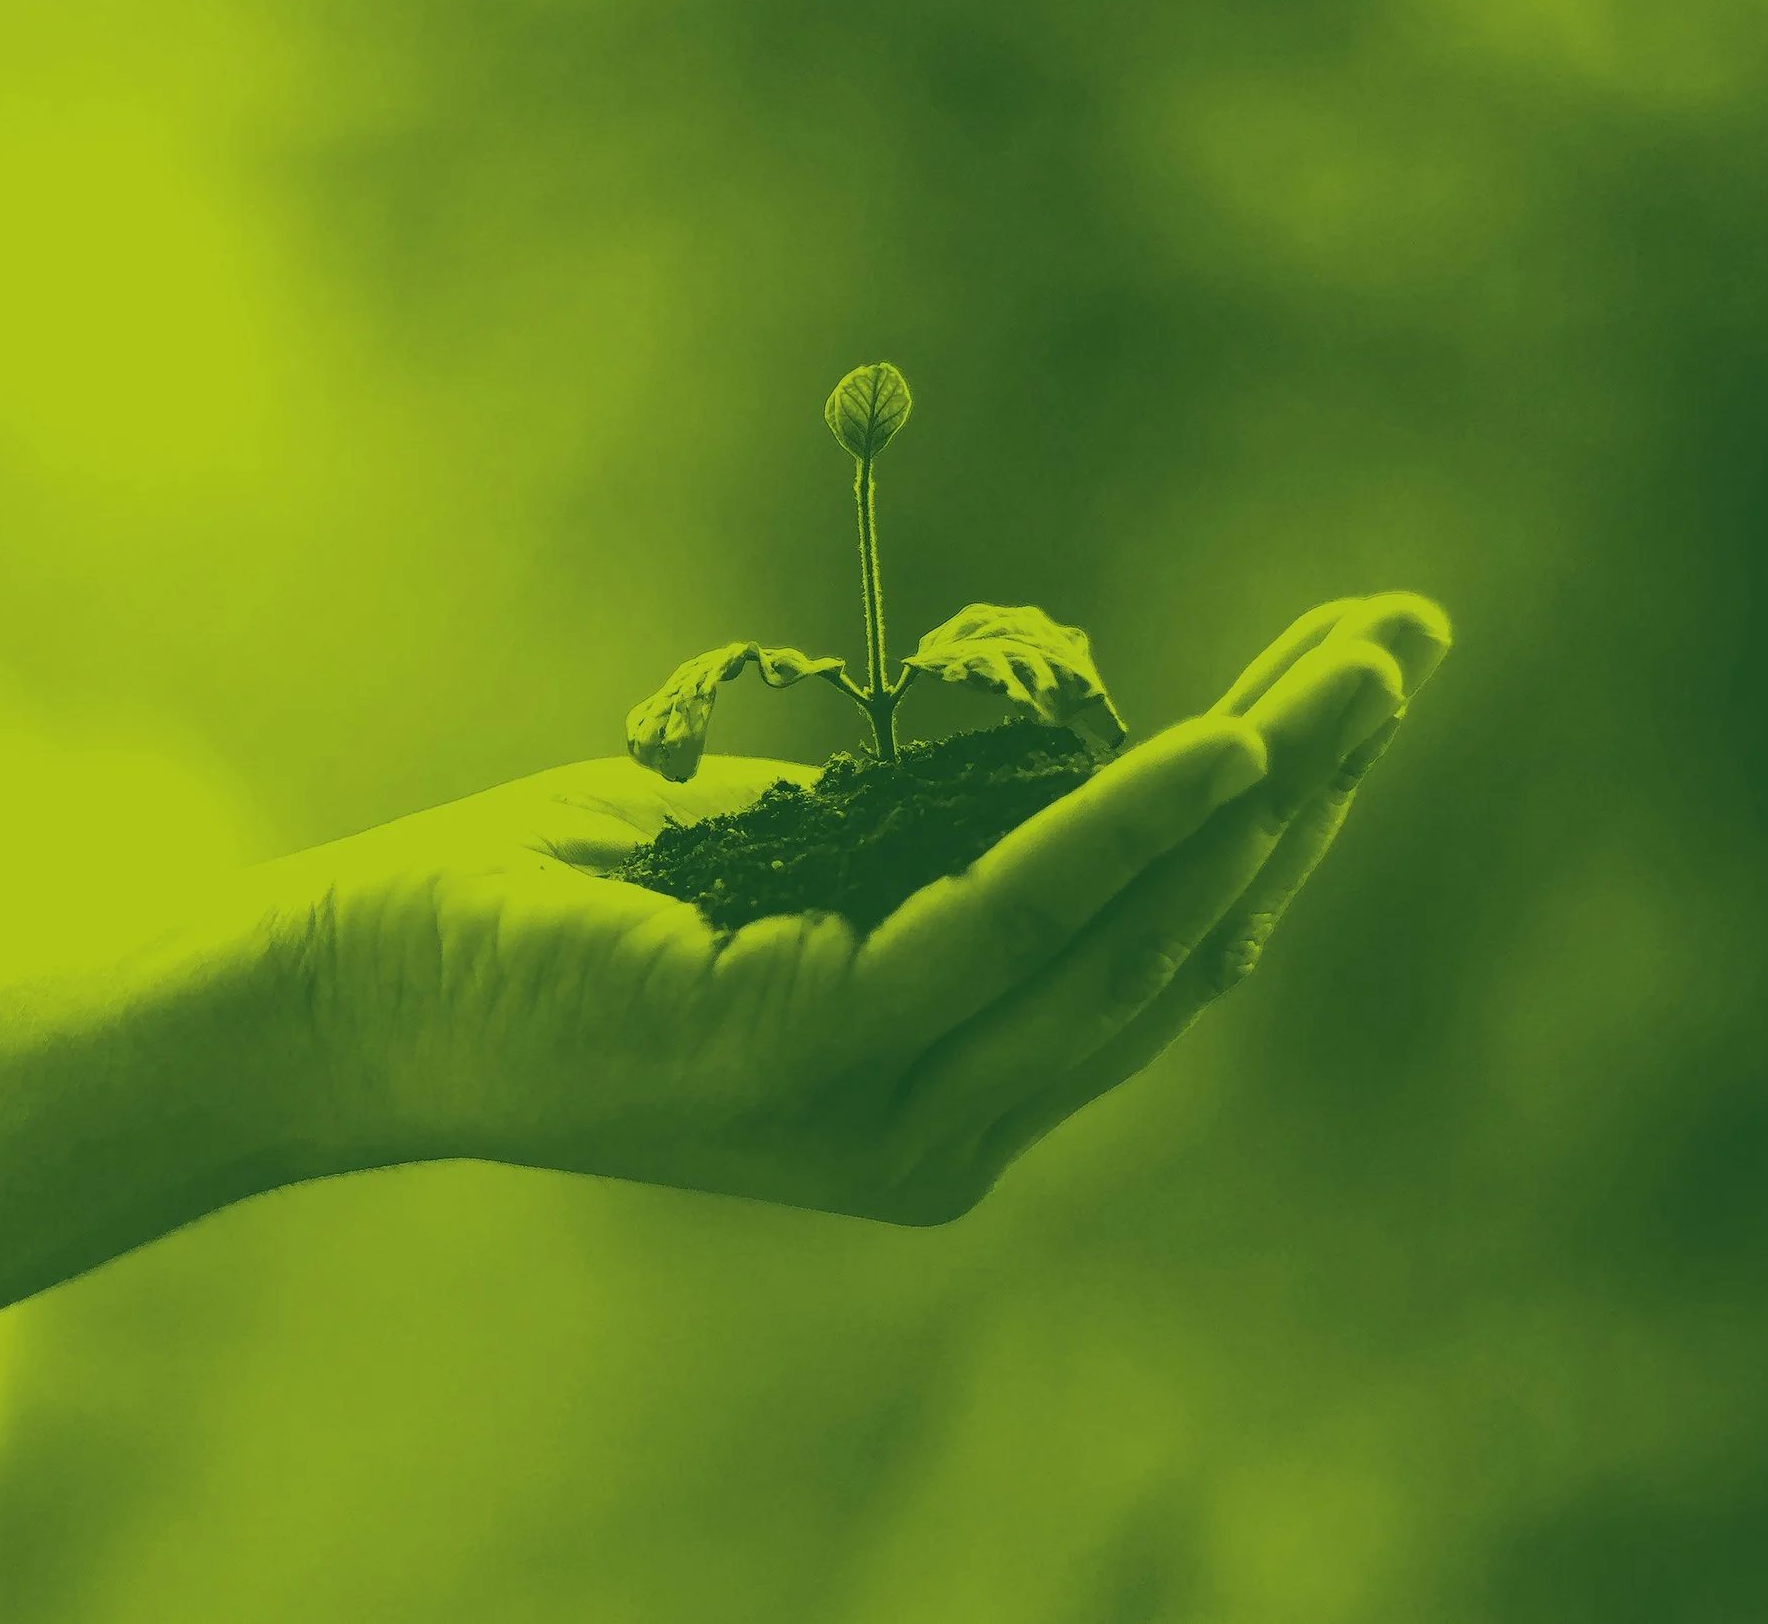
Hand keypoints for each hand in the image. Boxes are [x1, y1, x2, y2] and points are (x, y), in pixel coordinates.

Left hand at [262, 594, 1450, 1223]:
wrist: (360, 988)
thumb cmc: (568, 912)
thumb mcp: (798, 872)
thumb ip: (942, 856)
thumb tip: (1076, 753)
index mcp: (949, 1088)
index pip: (1158, 954)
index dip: (1274, 823)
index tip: (1354, 679)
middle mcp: (948, 1125)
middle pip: (1183, 945)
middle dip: (1312, 787)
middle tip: (1407, 642)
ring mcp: (890, 1108)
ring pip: (1130, 936)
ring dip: (1263, 784)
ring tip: (1365, 664)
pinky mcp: (818, 1052)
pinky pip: (1012, 921)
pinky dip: (1128, 827)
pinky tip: (1227, 740)